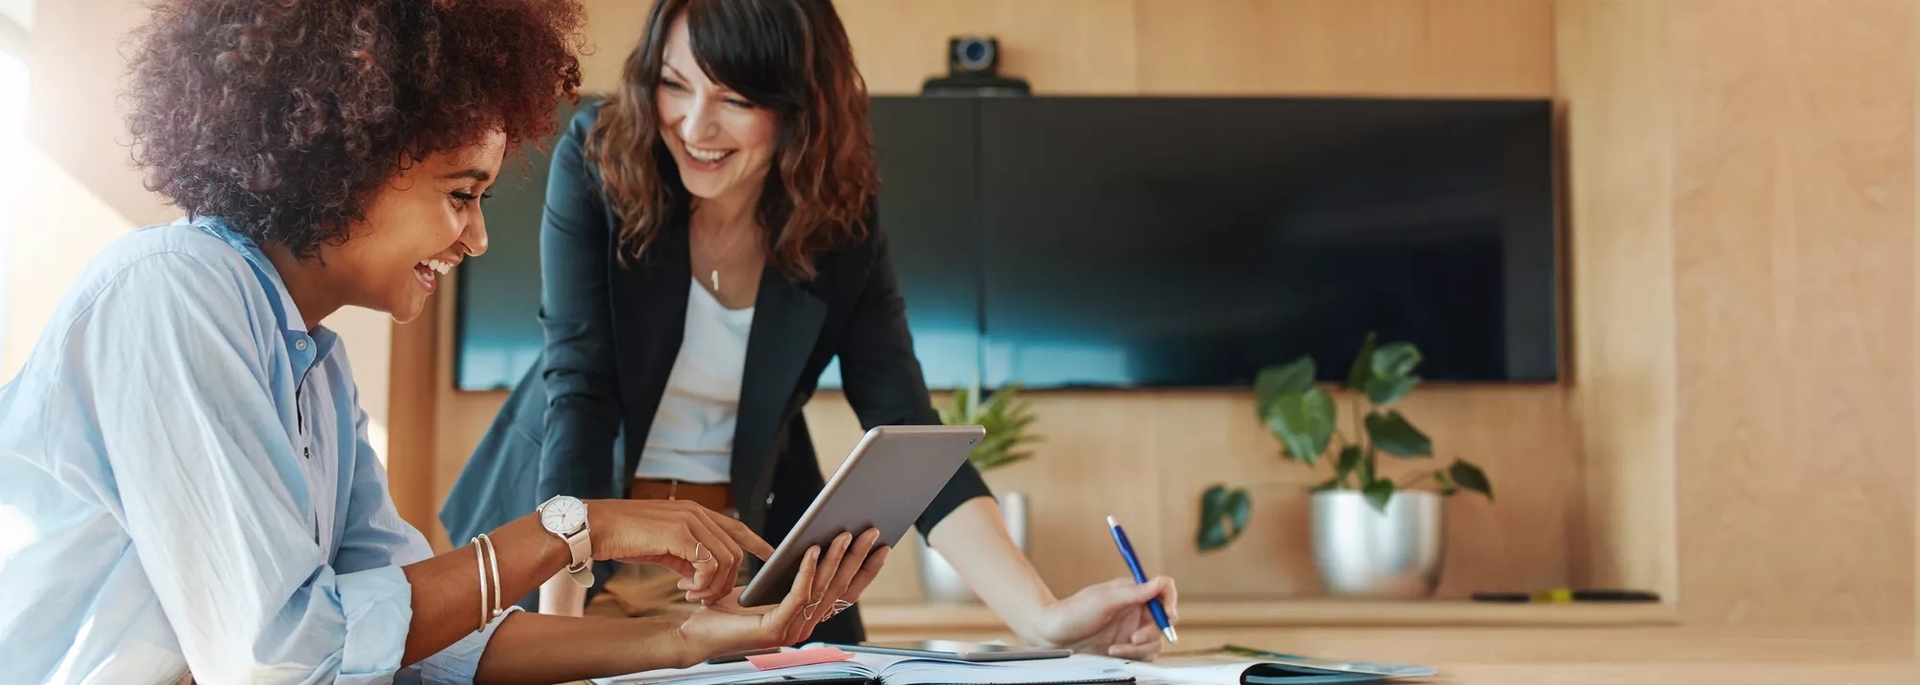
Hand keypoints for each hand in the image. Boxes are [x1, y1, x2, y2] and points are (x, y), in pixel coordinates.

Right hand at [586, 499, 774, 602]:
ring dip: (713, 585)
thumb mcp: (662, 546)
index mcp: (694, 513)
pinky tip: (684, 588)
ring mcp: (690, 521)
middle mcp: (697, 513)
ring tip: (692, 595)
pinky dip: (702, 583)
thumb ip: (685, 556)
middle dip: (725, 581)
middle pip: (734, 551)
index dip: (756, 542)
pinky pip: (708, 565)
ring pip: (726, 560)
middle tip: (704, 597)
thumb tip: (700, 575)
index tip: (770, 556)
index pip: (736, 527)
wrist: (596, 527)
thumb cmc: (623, 536)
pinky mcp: (679, 534)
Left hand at [675, 529, 889, 659]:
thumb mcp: (768, 585)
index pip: (845, 593)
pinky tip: (813, 549)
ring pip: (821, 589)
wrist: (696, 632)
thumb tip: (818, 542)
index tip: (882, 547)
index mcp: (807, 617)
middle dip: (858, 558)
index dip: (865, 571)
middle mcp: (805, 627)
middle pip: (839, 588)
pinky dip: (808, 570)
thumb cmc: (727, 608)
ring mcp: (792, 630)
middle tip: (871, 531)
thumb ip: (792, 574)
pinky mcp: (775, 629)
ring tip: (845, 533)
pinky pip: (798, 594)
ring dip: (836, 559)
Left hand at [1032, 575, 1178, 660]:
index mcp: (1133, 592)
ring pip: (1155, 640)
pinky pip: (1144, 654)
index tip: (1167, 613)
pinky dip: (1133, 655)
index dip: (1170, 600)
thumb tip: (1160, 582)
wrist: (1053, 636)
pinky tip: (1112, 652)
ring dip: (1139, 647)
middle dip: (1154, 631)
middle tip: (1135, 638)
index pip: (1164, 590)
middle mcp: (1136, 610)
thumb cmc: (1074, 612)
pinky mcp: (1127, 648)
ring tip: (1116, 648)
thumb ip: (1135, 592)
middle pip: (1164, 620)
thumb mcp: (1104, 599)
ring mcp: (1132, 629)